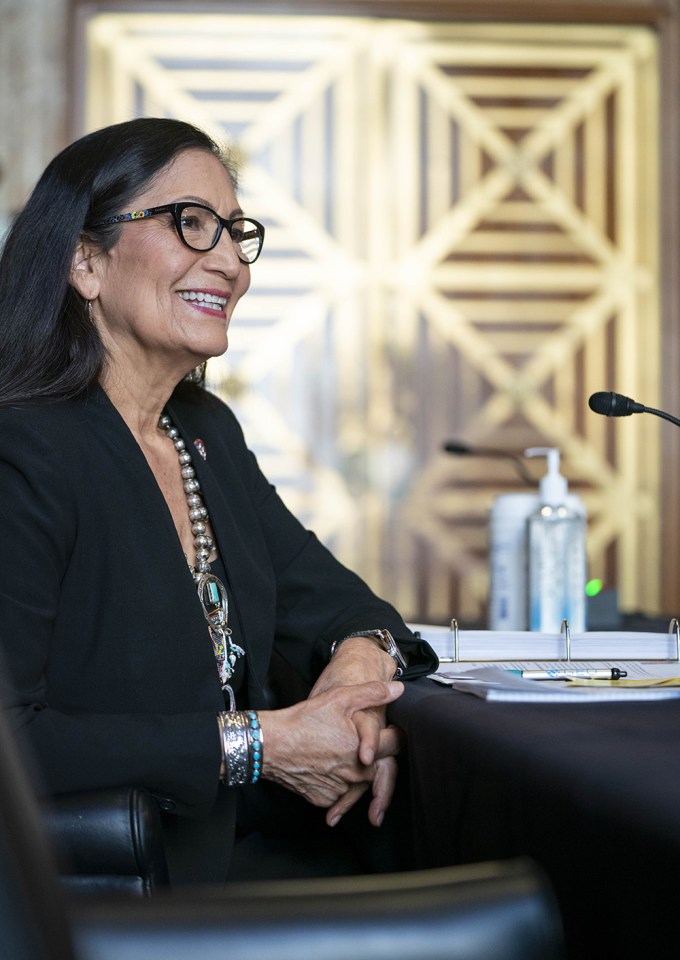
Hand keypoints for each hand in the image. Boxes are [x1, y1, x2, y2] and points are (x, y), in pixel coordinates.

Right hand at [310, 635, 404, 826]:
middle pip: (376, 766)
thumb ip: (372, 693)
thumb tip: (397, 689)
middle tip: (355, 739)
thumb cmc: (304, 720)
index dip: (395, 735)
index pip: (395, 746)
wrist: (270, 744)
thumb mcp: (340, 698)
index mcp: (365, 753)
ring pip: (356, 780)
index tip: (391, 731)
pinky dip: (335, 780)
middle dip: (371, 754)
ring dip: (353, 768)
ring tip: (335, 749)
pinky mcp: (323, 799)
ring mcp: (339, 790)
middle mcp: (355, 776)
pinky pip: (338, 791)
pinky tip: (324, 764)